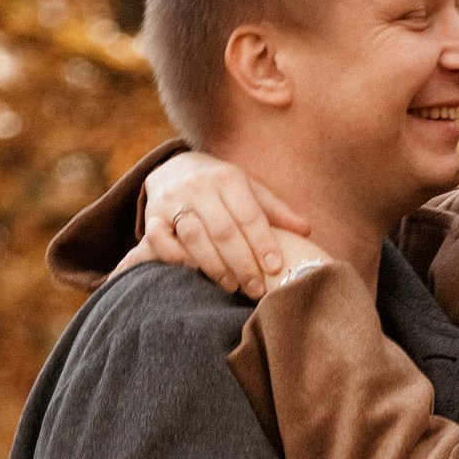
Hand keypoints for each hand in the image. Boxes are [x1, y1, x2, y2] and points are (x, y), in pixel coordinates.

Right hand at [130, 151, 311, 297]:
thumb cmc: (222, 189)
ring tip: (232, 287)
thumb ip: (276, 211)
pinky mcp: (151, 217)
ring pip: (194, 237)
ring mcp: (172, 201)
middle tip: (256, 290)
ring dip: (215, 267)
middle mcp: (198, 187)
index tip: (276, 268)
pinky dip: (178, 259)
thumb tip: (307, 231)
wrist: (174, 168)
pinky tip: (197, 274)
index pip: (249, 215)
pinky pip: (160, 241)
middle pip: (223, 231)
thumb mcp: (250, 191)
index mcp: (228, 178)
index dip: (263, 243)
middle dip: (243, 263)